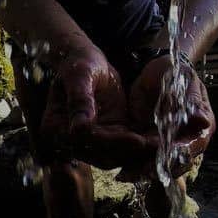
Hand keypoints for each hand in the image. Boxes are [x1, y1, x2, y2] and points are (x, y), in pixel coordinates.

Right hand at [38, 46, 154, 167]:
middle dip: (131, 151)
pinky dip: (142, 146)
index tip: (137, 140)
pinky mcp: (109, 135)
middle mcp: (71, 141)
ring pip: (116, 156)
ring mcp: (91, 141)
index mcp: (55, 128)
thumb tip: (79, 128)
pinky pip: (126, 147)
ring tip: (162, 144)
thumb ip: (80, 100)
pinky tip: (160, 140)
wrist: (88, 61)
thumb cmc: (80, 63)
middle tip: (157, 146)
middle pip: (103, 155)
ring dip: (139, 153)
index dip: (113, 143)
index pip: (87, 142)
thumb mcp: (79, 76)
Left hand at [117, 54, 215, 181]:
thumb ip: (191, 102)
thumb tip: (204, 121)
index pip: (192, 147)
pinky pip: (144, 159)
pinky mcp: (152, 144)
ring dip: (143, 172)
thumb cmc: (175, 73)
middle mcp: (188, 140)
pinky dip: (134, 166)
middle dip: (156, 169)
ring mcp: (170, 144)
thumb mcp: (184, 83)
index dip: (176, 157)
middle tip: (137, 173)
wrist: (157, 70)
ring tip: (124, 175)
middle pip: (176, 163)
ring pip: (160, 165)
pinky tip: (120, 170)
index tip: (159, 162)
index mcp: (202, 127)